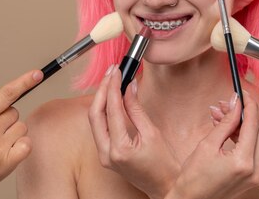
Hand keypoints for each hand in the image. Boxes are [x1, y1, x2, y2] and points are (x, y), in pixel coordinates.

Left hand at [88, 65, 180, 198]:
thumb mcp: (152, 132)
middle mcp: (106, 153)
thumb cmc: (163, 164)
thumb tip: (129, 87)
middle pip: (95, 114)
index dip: (113, 87)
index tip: (116, 72)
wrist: (164, 186)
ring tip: (111, 80)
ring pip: (94, 120)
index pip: (111, 110)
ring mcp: (103, 155)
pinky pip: (100, 127)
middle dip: (102, 90)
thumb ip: (136, 109)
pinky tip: (111, 97)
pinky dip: (104, 110)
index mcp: (119, 148)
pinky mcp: (105, 154)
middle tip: (111, 72)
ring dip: (101, 98)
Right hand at [166, 91, 258, 198]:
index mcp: (243, 161)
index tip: (242, 93)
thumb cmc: (194, 178)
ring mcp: (256, 176)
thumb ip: (225, 122)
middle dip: (244, 114)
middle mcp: (255, 170)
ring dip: (242, 125)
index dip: (249, 105)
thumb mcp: (207, 145)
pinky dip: (242, 138)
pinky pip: (253, 150)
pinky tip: (225, 129)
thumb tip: (235, 103)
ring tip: (220, 116)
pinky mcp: (253, 177)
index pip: (253, 124)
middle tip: (225, 105)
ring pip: (257, 139)